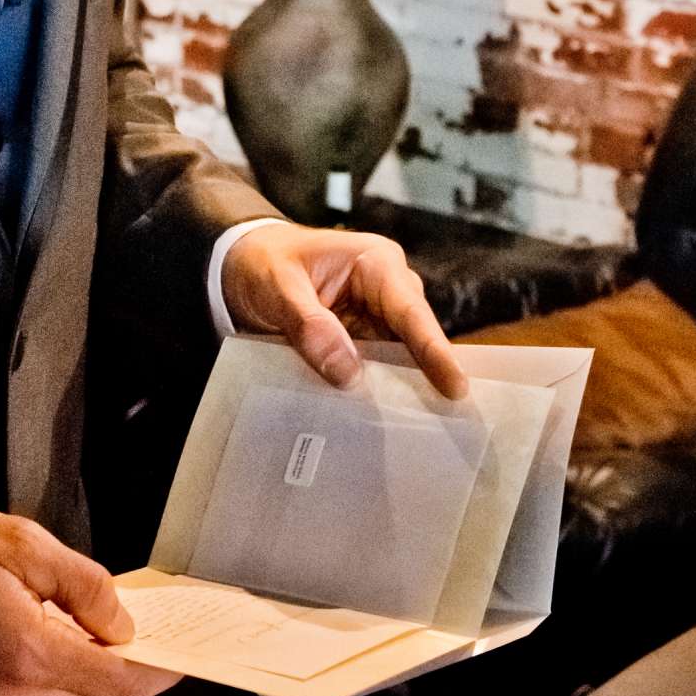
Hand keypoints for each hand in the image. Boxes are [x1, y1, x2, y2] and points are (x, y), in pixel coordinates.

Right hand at [0, 500, 179, 695]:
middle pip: (92, 695)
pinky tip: (20, 634)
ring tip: (56, 614)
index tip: (185, 654)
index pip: (121, 685)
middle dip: (110, 656)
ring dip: (71, 664)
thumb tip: (124, 625)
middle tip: (114, 613)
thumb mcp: (19, 542)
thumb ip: (84, 585)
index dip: (161, 671)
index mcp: (28, 657)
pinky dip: (37, 675)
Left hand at [220, 221, 467, 399]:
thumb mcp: (278, 286)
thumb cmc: (262, 262)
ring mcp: (375, 319)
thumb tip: (348, 372)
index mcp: (375, 263)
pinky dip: (373, 392)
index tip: (456, 387)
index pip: (410, 311)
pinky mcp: (360, 342)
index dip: (435, 350)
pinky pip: (374, 370)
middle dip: (426, 378)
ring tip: (414, 433)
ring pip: (398, 360)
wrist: (239, 264)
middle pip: (414, 340)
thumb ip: (309, 324)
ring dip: (398, 391)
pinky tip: (375, 422)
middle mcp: (386, 291)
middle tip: (444, 423)